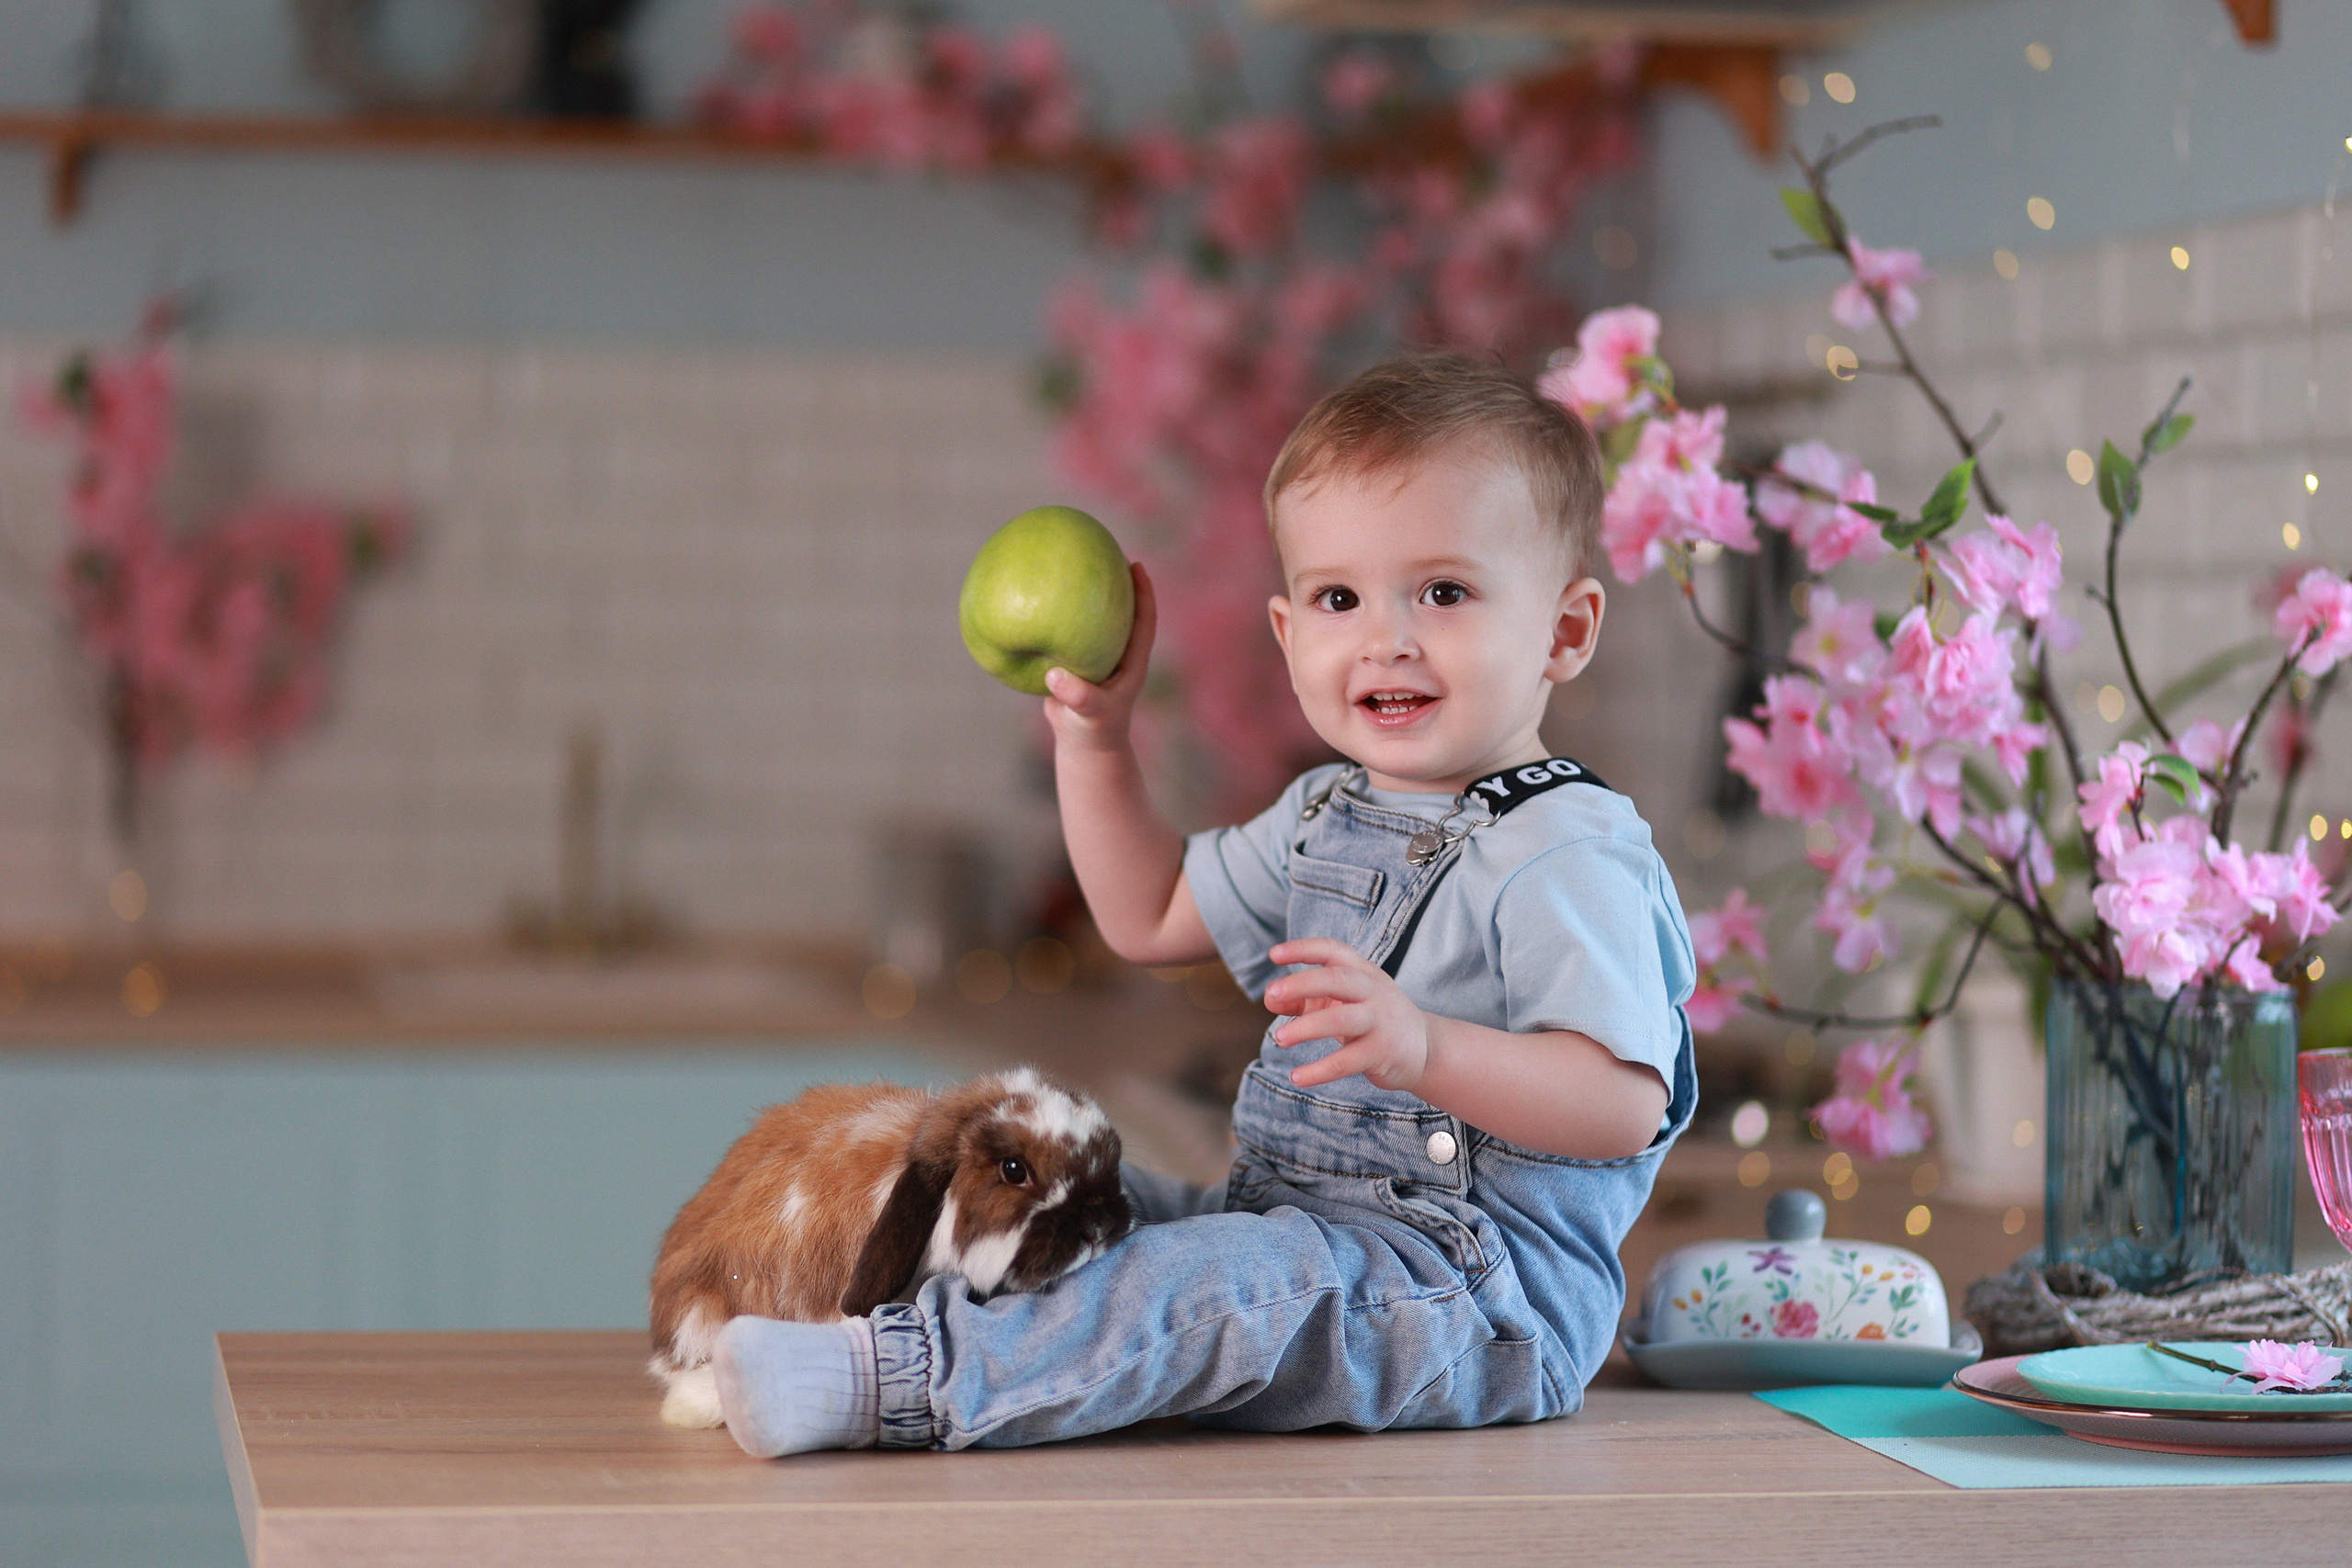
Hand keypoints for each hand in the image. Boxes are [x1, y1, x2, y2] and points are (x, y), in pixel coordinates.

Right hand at [1042, 562, 1155, 753]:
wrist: (1083, 746)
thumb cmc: (1094, 731)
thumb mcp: (1089, 714)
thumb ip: (1079, 697)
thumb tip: (1056, 676)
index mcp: (1131, 660)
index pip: (1143, 619)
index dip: (1143, 592)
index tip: (1136, 564)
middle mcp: (1116, 653)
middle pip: (1120, 609)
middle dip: (1115, 580)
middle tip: (1106, 548)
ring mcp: (1095, 656)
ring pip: (1092, 619)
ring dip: (1085, 595)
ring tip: (1070, 564)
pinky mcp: (1074, 662)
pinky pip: (1066, 634)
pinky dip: (1054, 620)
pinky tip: (1033, 602)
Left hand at [1263, 938, 1430, 1091]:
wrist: (1424, 1048)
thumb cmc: (1372, 1018)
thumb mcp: (1340, 1002)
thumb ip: (1304, 999)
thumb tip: (1269, 998)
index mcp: (1362, 971)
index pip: (1333, 950)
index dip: (1303, 949)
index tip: (1274, 955)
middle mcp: (1373, 991)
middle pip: (1336, 979)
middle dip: (1302, 983)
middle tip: (1272, 993)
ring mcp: (1380, 1021)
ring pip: (1341, 1019)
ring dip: (1307, 1028)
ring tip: (1279, 1038)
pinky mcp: (1381, 1052)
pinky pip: (1347, 1061)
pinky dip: (1320, 1070)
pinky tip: (1297, 1077)